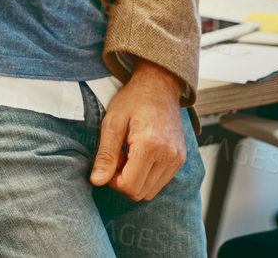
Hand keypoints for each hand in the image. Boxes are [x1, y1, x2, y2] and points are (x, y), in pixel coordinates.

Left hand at [89, 60, 187, 201]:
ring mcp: (177, 159)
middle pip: (140, 193)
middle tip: (118, 156)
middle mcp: (168, 156)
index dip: (113, 180)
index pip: (129, 186)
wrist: (159, 86)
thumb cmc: (133, 100)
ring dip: (136, 179)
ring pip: (151, 191)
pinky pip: (160, 182)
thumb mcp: (112, 122)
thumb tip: (97, 181)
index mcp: (150, 146)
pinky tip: (140, 155)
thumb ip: (105, 154)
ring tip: (129, 154)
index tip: (110, 161)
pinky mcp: (180, 159)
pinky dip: (147, 176)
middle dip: (124, 180)